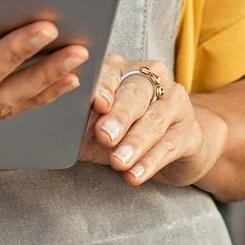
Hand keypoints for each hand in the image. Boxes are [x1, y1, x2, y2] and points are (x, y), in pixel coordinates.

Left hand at [85, 55, 224, 187]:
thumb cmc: (123, 133)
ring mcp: (176, 103)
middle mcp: (152, 80)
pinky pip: (170, 145)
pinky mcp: (191, 131)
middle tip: (105, 136)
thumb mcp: (95, 127)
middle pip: (136, 93)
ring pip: (155, 119)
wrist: (171, 148)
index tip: (96, 104)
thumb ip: (79, 124)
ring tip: (119, 162)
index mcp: (122, 70)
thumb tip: (54, 129)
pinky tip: (136, 174)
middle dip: (120, 116)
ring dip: (135, 142)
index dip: (104, 87)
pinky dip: (151, 161)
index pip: (112, 71)